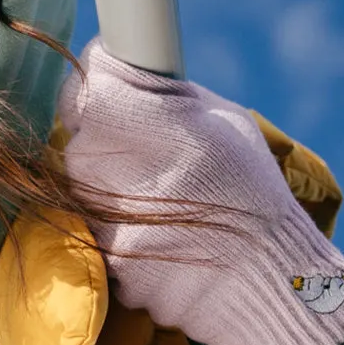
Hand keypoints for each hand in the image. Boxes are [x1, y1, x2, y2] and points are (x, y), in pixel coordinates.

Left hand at [57, 38, 343, 344]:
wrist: (262, 282)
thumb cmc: (249, 189)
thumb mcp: (223, 120)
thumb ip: (162, 93)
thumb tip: (111, 62)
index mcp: (149, 122)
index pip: (86, 84)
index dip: (102, 84)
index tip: (118, 88)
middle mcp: (113, 166)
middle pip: (82, 132)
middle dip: (109, 134)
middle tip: (155, 151)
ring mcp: (100, 215)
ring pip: (82, 178)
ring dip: (110, 179)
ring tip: (164, 193)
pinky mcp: (99, 254)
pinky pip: (93, 220)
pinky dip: (117, 221)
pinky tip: (158, 228)